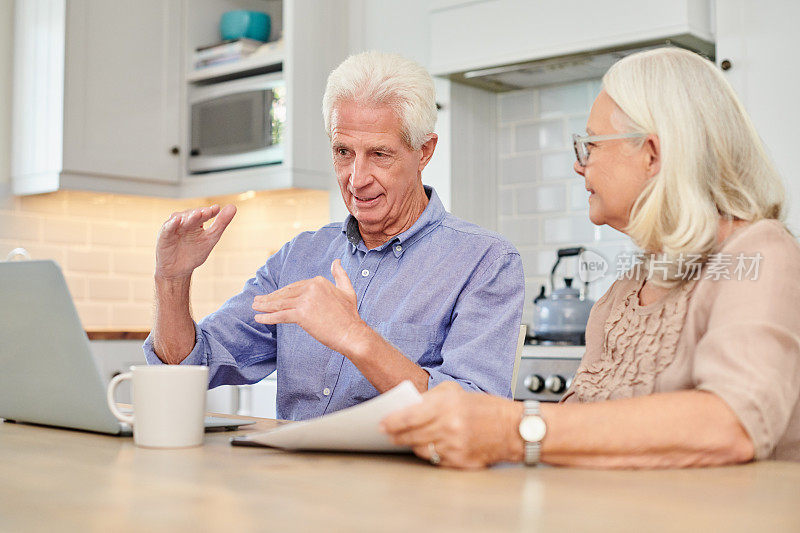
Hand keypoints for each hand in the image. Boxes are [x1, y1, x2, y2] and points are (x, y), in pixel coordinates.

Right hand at [155, 204, 235, 279]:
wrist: (179, 270)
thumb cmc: (194, 253)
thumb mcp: (211, 238)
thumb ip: (221, 223)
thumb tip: (233, 207)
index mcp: (197, 221)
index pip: (204, 213)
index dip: (209, 211)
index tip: (216, 209)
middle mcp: (184, 222)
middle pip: (192, 215)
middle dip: (200, 213)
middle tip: (207, 212)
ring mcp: (174, 227)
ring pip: (180, 218)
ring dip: (188, 216)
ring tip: (197, 214)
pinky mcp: (164, 235)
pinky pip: (167, 227)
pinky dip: (172, 223)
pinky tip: (177, 220)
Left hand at [252, 259, 368, 353]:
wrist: (352, 333)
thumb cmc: (350, 315)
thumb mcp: (347, 290)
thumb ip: (340, 274)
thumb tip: (336, 261)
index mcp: (318, 281)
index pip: (294, 287)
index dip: (282, 293)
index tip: (272, 297)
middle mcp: (311, 288)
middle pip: (285, 294)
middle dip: (270, 298)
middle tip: (258, 302)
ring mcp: (305, 301)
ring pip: (280, 303)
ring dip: (264, 306)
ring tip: (254, 307)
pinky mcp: (301, 314)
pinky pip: (280, 315)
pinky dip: (267, 317)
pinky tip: (258, 318)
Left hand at [380, 382, 523, 468]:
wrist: (512, 429)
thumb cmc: (485, 408)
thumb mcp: (456, 392)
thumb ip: (430, 398)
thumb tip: (406, 407)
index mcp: (446, 406)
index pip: (408, 417)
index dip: (390, 421)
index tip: (380, 423)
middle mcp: (448, 427)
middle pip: (409, 435)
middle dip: (395, 435)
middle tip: (387, 433)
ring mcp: (454, 447)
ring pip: (420, 449)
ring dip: (411, 443)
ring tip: (407, 437)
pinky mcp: (459, 462)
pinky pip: (434, 459)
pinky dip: (429, 452)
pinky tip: (430, 444)